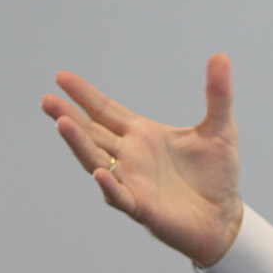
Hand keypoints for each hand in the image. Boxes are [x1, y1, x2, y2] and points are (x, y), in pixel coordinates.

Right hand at [42, 53, 242, 266]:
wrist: (224, 217)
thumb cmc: (216, 175)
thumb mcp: (220, 129)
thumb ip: (218, 94)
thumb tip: (220, 56)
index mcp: (142, 135)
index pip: (105, 111)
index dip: (84, 95)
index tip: (61, 76)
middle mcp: (130, 156)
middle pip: (91, 133)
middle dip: (68, 116)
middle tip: (47, 100)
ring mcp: (131, 181)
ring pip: (96, 160)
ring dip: (79, 144)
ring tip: (62, 123)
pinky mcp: (141, 207)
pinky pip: (119, 196)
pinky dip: (108, 185)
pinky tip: (99, 173)